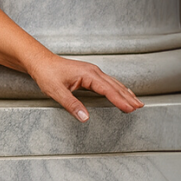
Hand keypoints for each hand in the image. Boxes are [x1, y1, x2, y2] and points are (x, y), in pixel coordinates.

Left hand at [27, 52, 143, 121]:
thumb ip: (71, 105)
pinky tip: (121, 93)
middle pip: (115, 86)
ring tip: (137, 102)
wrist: (40, 62)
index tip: (130, 109)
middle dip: (128, 97)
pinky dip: (117, 89)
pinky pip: (108, 82)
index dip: (120, 100)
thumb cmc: (47, 74)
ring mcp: (92, 72)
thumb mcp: (56, 91)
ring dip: (126, 93)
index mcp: (89, 75)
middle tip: (140, 107)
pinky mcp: (89, 74)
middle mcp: (94, 71)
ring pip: (114, 83)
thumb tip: (85, 118)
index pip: (109, 90)